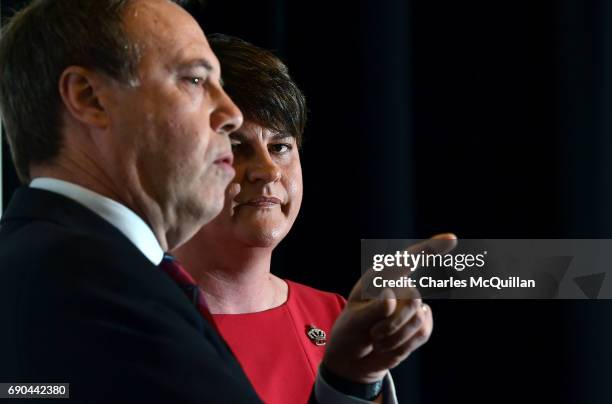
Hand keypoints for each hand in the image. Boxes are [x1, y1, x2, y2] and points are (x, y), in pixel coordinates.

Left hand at [322, 233, 456, 383]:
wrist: (354, 357)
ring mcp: (411, 306)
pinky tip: (389, 345)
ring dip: (395, 337)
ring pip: (418, 319)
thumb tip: (392, 297)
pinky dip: (403, 345)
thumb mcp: (354, 322)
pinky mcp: (420, 324)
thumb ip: (372, 310)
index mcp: (380, 278)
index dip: (431, 248)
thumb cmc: (350, 333)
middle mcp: (399, 287)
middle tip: (373, 334)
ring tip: (377, 339)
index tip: (452, 239)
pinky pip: (423, 333)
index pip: (407, 259)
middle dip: (393, 323)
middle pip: (413, 298)